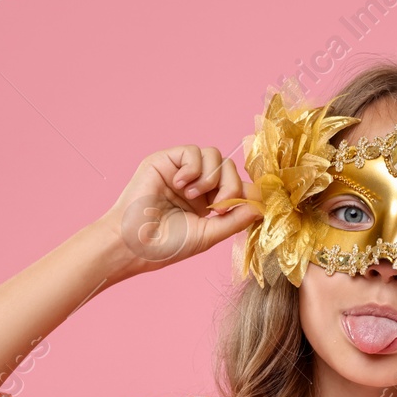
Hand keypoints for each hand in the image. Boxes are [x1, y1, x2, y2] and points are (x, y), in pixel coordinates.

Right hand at [97, 144, 261, 280]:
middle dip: (230, 187)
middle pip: (230, 169)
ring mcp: (182, 171)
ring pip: (215, 156)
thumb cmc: (167, 245)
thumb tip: (261, 205)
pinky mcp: (167, 160)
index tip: (248, 205)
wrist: (135, 243)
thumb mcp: (209, 235)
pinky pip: (193, 151)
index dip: (247, 191)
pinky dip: (193, 168)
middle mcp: (197, 185)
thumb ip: (235, 219)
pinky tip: (180, 185)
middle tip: (217, 208)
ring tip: (193, 197)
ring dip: (211, 177)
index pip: (237, 186)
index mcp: (208, 203)